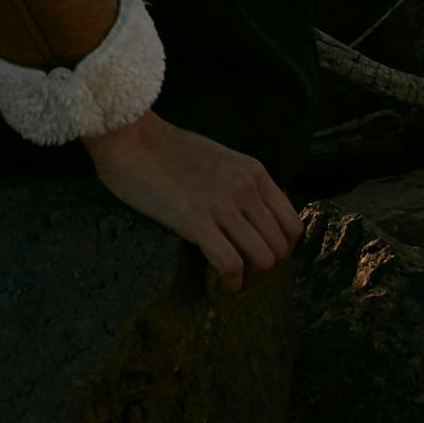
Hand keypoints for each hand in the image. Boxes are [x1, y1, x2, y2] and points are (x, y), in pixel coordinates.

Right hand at [83, 109, 301, 289]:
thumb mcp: (219, 157)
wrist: (130, 138)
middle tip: (246, 272)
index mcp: (254, 172)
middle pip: (280, 247)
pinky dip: (230, 282)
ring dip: (251, 278)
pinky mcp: (196, 222)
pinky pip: (231, 264)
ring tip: (233, 279)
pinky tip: (221, 284)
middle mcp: (246, 189)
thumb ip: (239, 182)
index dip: (282, 248)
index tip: (261, 254)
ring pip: (263, 259)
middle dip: (267, 267)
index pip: (292, 224)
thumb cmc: (165, 147)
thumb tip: (248, 213)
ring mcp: (223, 206)